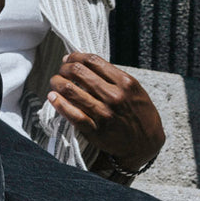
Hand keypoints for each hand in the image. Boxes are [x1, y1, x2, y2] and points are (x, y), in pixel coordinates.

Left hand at [48, 53, 165, 175]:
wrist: (146, 143)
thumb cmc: (139, 114)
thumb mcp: (134, 90)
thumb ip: (113, 76)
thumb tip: (83, 62)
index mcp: (125, 83)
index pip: (92, 61)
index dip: (75, 57)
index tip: (69, 59)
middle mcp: (114, 97)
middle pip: (79, 72)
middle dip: (64, 68)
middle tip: (61, 72)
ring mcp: (105, 114)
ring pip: (71, 90)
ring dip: (57, 83)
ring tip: (55, 83)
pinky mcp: (96, 131)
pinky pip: (72, 115)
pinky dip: (59, 104)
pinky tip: (53, 98)